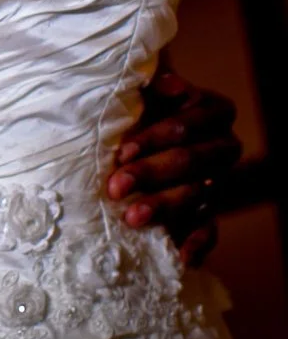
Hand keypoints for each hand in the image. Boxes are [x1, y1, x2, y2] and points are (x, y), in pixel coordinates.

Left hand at [104, 66, 240, 265]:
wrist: (135, 132)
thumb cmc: (136, 106)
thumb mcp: (141, 89)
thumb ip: (150, 82)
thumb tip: (167, 84)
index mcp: (213, 111)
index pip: (187, 125)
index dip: (155, 138)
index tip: (122, 151)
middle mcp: (222, 146)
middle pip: (190, 162)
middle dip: (151, 175)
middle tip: (115, 187)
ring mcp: (217, 181)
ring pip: (196, 195)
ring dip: (163, 207)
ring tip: (132, 219)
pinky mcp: (208, 211)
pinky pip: (211, 230)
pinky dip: (197, 244)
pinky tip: (180, 256)